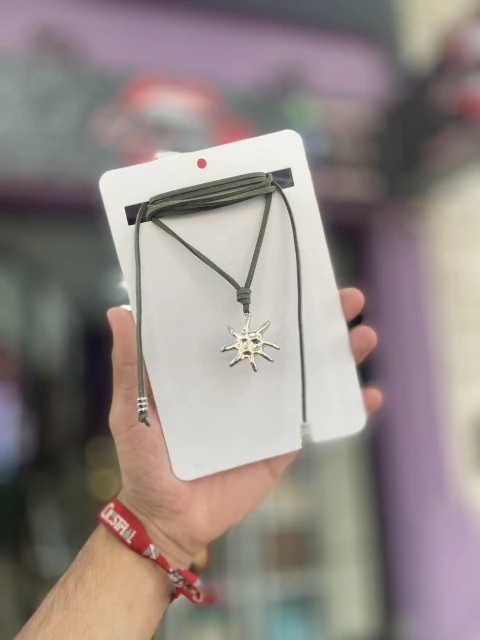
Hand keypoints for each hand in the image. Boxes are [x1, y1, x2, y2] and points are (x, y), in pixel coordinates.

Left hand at [107, 288, 381, 566]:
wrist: (168, 519)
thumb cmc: (144, 461)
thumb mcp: (130, 407)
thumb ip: (129, 363)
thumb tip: (119, 311)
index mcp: (213, 367)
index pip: (247, 323)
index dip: (273, 299)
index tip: (296, 275)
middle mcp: (245, 382)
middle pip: (290, 343)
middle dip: (322, 319)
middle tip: (348, 298)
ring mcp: (267, 412)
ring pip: (311, 376)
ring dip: (342, 355)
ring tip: (364, 336)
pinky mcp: (283, 444)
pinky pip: (318, 422)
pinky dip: (348, 409)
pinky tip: (370, 395)